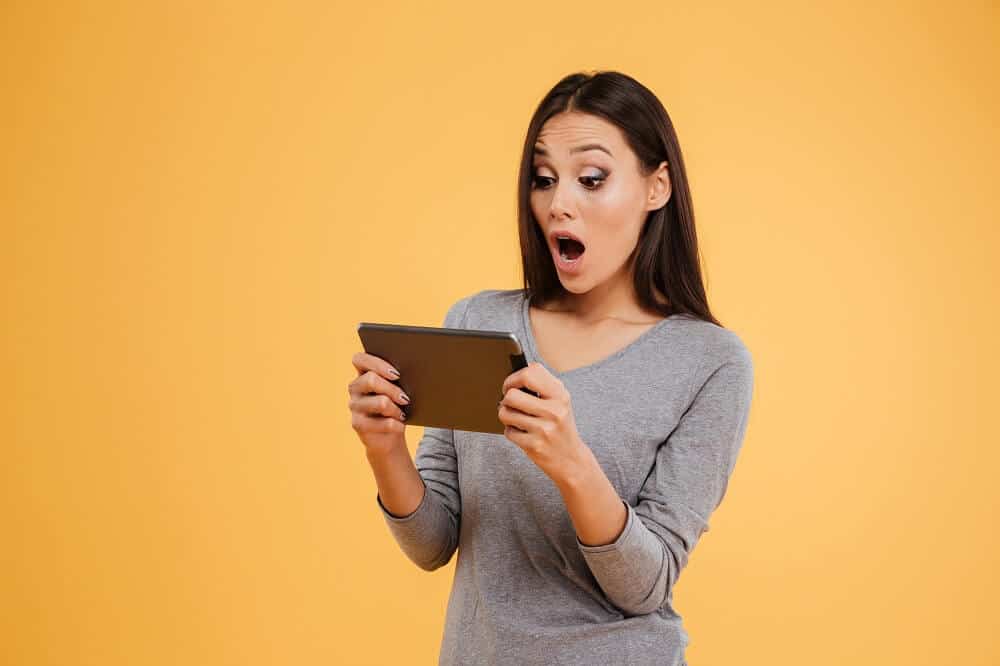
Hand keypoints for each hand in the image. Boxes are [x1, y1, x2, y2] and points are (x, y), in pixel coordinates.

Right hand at [348, 352, 409, 456]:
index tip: (397, 374)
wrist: (389, 437)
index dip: (377, 364)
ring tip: (403, 413)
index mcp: (363, 373)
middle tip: (406, 398)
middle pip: (370, 380)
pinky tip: (400, 425)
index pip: (359, 359)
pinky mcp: (357, 424)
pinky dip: (396, 424)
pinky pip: (382, 423)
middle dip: (392, 389)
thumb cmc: (396, 407)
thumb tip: (413, 373)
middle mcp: (355, 388)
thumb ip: (398, 379)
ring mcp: (354, 406)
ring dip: (396, 408)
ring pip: (380, 402)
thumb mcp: (398, 390)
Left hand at [498, 362, 587, 484]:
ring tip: (517, 419)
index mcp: (560, 395)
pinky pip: (508, 432)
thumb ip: (542, 386)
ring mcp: (544, 429)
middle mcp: (554, 410)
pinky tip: (522, 433)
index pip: (530, 372)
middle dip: (506, 400)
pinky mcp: (534, 445)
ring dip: (506, 416)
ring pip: (505, 413)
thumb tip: (514, 377)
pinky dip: (511, 432)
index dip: (514, 378)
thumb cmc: (560, 426)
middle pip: (512, 395)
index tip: (511, 386)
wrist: (571, 459)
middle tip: (512, 405)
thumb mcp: (560, 402)